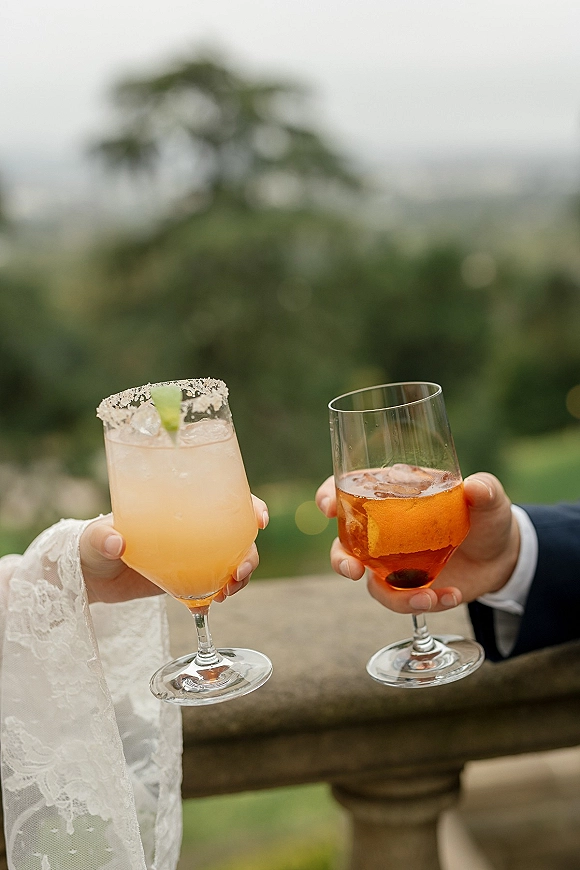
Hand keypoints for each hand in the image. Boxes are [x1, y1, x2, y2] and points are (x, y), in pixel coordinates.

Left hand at [80, 495, 268, 604]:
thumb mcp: (94, 537)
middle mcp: (195, 527)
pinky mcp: (188, 578)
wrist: (90, 577)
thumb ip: (102, 537)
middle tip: (240, 571)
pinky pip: (216, 583)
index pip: (226, 496)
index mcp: (181, 505)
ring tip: (225, 593)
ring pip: (234, 560)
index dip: (250, 504)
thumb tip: (115, 542)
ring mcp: (194, 554)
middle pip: (239, 533)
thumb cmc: (91, 545)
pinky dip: (220, 592)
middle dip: (250, 551)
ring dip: (240, 576)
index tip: (259, 519)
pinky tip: (210, 604)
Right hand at [315, 473, 519, 613]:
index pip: (350, 489)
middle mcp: (384, 530)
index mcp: (393, 494)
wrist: (501, 556)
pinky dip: (421, 604)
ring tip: (425, 599)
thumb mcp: (489, 499)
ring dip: (390, 595)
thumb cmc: (486, 516)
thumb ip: (485, 491)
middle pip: (345, 543)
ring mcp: (393, 562)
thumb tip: (477, 488)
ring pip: (368, 581)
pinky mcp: (408, 587)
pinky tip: (450, 597)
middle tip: (351, 571)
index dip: (330, 495)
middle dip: (340, 559)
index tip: (328, 507)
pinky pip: (401, 601)